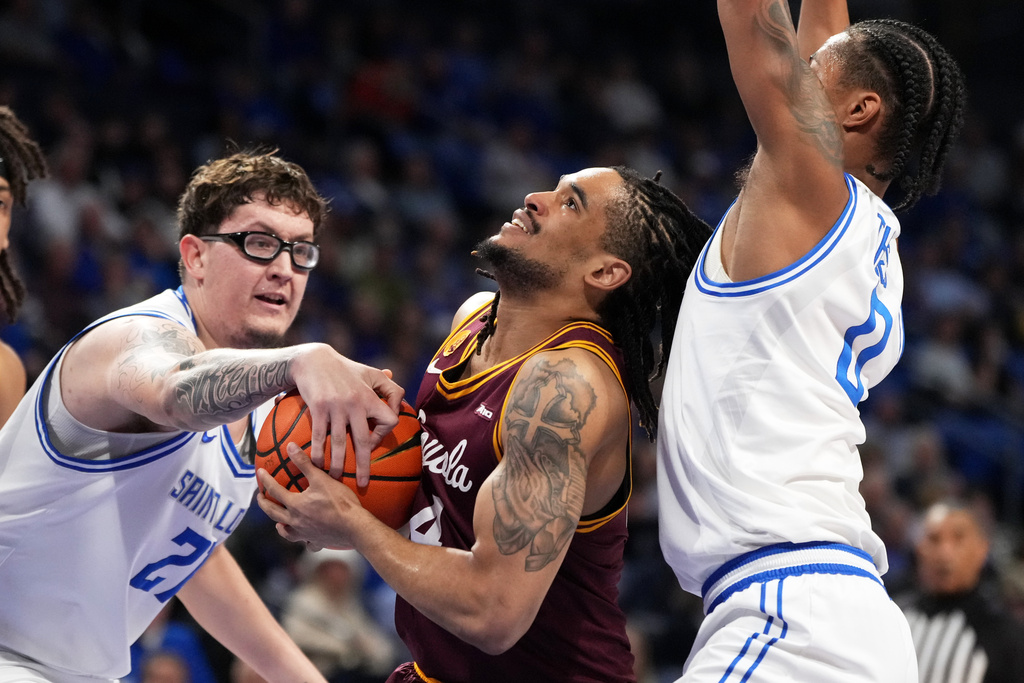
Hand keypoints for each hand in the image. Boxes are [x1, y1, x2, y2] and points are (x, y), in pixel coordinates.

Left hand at [256, 443, 368, 548]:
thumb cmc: (339, 501)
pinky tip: (306, 539)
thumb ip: (304, 463)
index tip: (259, 473)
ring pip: (286, 532)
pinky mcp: (317, 540)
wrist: (354, 526)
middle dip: (264, 504)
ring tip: (279, 524)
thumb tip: (290, 447)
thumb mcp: (321, 478)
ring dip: (280, 526)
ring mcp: (305, 533)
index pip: (275, 491)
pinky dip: (304, 541)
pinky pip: (307, 543)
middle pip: (273, 513)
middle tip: (260, 498)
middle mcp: (296, 521)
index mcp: (295, 505)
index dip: (266, 480)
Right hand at [289, 344, 404, 486]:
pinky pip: (319, 436)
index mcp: (370, 397)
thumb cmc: (345, 368)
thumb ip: (386, 385)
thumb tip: (397, 398)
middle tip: (363, 483)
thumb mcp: (369, 372)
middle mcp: (356, 403)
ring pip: (340, 442)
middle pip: (364, 440)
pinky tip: (316, 465)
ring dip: (338, 464)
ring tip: (336, 479)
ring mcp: (336, 407)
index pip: (389, 420)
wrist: (313, 360)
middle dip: (364, 465)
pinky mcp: (318, 408)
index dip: (384, 433)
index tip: (373, 441)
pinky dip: (318, 452)